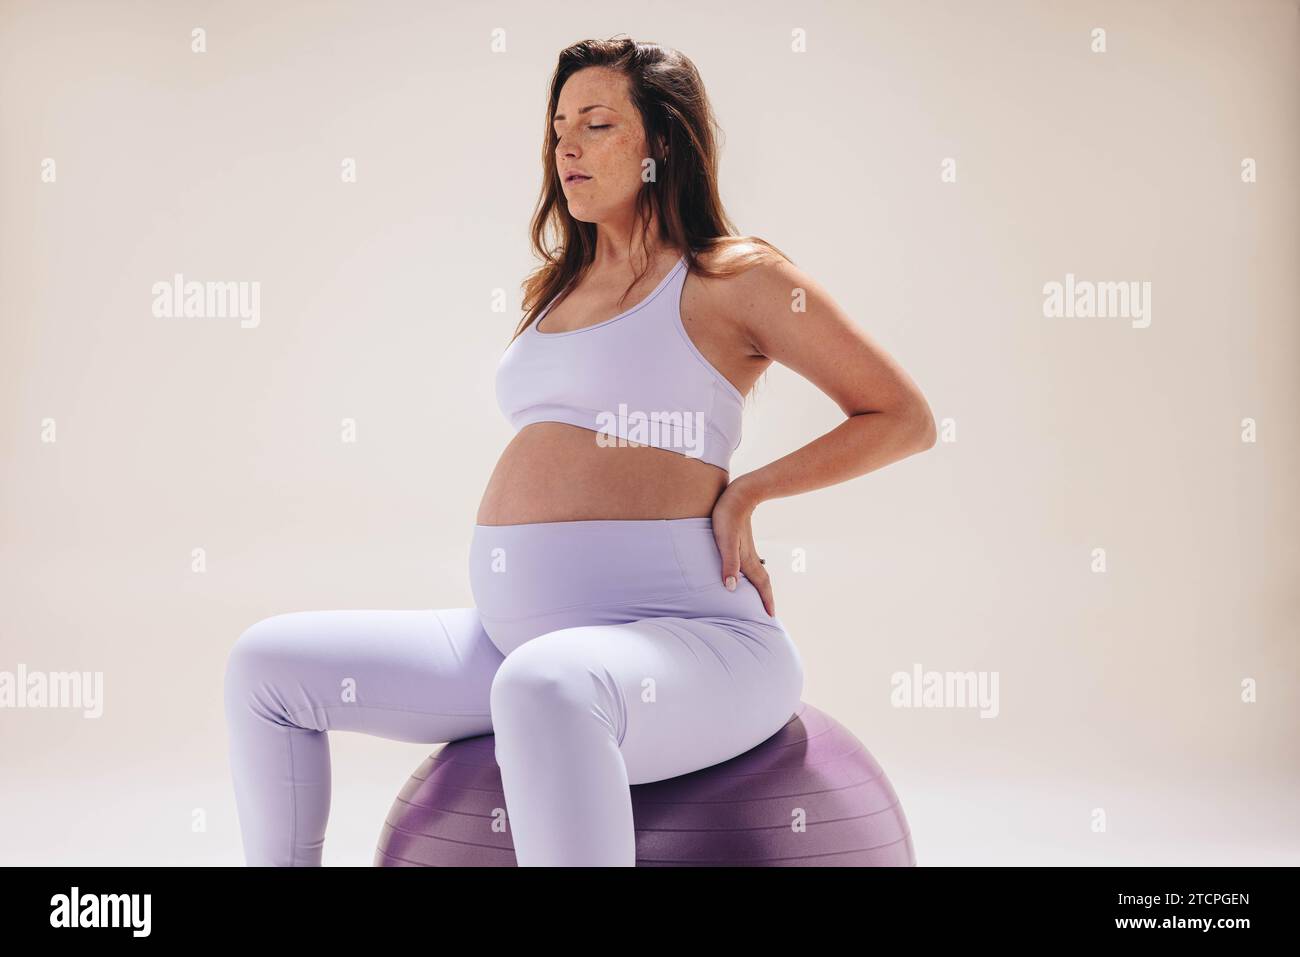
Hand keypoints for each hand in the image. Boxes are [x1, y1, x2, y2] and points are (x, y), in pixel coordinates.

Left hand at [710, 477, 774, 616]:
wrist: (738, 494)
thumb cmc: (728, 516)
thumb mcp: (725, 540)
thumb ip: (728, 562)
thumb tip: (732, 587)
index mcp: (747, 559)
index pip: (760, 584)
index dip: (765, 600)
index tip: (771, 616)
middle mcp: (750, 556)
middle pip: (762, 580)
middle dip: (766, 597)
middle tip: (769, 612)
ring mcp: (747, 548)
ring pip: (757, 572)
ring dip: (760, 586)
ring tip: (759, 596)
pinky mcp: (742, 541)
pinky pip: (750, 563)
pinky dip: (751, 574)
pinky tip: (744, 573)